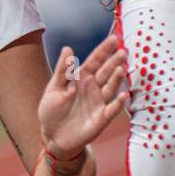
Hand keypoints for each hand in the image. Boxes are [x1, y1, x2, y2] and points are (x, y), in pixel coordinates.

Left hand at [38, 34, 126, 157]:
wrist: (53, 136)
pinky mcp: (102, 118)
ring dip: (116, 79)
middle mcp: (93, 88)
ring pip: (110, 88)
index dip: (104, 50)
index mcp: (81, 78)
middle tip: (123, 52)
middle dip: (114, 62)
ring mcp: (99, 102)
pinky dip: (118, 103)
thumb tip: (67, 49)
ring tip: (121, 69)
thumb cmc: (51, 110)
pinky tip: (123, 94)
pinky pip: (112, 109)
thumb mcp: (53, 89)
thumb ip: (62, 71)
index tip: (114, 39)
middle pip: (105, 72)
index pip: (95, 61)